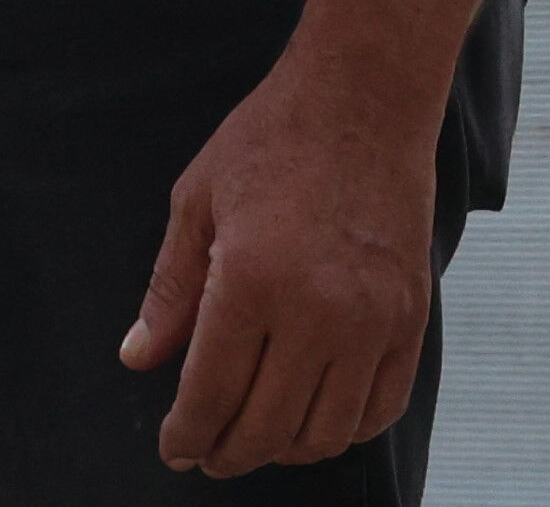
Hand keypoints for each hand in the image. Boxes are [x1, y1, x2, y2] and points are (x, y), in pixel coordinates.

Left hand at [119, 45, 438, 477]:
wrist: (365, 97)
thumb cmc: (273, 139)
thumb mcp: (197, 201)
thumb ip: (169, 290)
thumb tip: (138, 359)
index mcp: (250, 280)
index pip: (212, 394)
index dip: (188, 434)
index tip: (176, 447)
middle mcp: (316, 311)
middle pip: (266, 427)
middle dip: (227, 452)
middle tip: (208, 452)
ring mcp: (372, 321)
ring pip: (325, 432)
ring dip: (284, 450)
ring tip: (257, 437)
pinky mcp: (410, 318)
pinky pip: (379, 408)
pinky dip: (344, 430)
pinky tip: (314, 419)